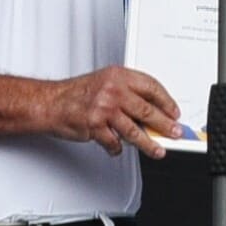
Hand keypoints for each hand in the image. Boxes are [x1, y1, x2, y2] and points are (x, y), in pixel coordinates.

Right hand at [45, 65, 184, 157]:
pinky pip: (114, 142)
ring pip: (135, 130)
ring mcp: (104, 108)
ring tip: (158, 150)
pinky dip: (118, 148)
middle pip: (147, 109)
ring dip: (149, 143)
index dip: (166, 101)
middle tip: (174, 132)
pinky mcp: (95, 126)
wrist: (50, 103)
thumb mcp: (104, 83)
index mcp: (118, 75)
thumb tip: (149, 111)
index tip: (173, 111)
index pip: (151, 87)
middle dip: (165, 124)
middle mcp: (113, 90)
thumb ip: (127, 93)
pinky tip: (119, 148)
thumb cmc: (75, 94)